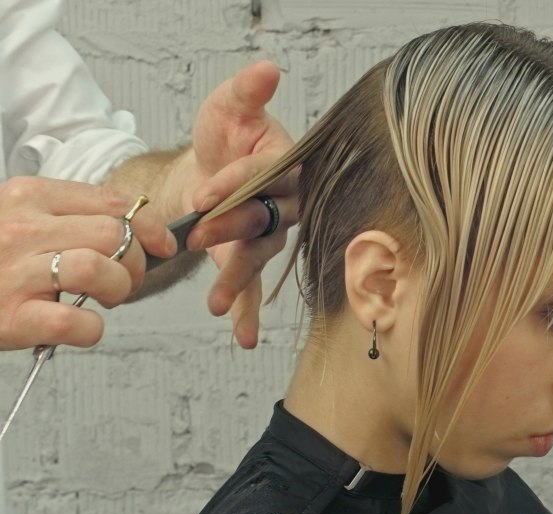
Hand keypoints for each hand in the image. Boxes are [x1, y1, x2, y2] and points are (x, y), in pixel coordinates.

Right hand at [0, 177, 174, 350]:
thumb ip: (73, 216)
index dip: (149, 226)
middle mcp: (21, 229)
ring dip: (117, 289)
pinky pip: (75, 321)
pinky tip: (81, 326)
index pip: (113, 203)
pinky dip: (92, 328)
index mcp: (29, 197)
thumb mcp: (24, 219)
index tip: (163, 245)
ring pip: (100, 269)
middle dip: (135, 262)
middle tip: (123, 281)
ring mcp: (14, 273)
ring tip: (103, 299)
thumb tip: (141, 229)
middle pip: (114, 236)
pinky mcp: (11, 318)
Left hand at [173, 61, 297, 346]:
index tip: (203, 193)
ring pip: (259, 254)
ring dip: (238, 277)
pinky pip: (255, 285)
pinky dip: (248, 310)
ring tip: (217, 302)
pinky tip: (243, 337)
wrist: (209, 166)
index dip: (237, 183)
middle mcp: (286, 201)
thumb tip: (267, 69)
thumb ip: (246, 91)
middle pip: (265, 217)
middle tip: (199, 234)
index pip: (266, 174)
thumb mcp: (226, 107)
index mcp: (284, 163)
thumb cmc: (223, 135)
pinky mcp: (251, 254)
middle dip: (232, 227)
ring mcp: (270, 232)